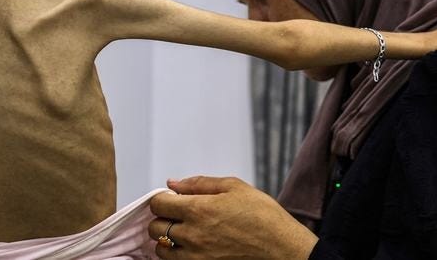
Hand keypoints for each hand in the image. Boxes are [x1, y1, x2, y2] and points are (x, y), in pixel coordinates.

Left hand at [147, 176, 316, 259]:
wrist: (282, 247)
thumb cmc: (263, 216)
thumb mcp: (234, 187)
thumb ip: (199, 183)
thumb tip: (173, 183)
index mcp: (198, 209)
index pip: (157, 204)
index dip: (162, 199)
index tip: (172, 200)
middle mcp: (192, 234)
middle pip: (154, 227)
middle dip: (162, 219)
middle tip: (178, 216)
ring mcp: (195, 256)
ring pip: (161, 249)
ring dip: (167, 239)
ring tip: (184, 233)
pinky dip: (177, 255)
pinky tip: (192, 247)